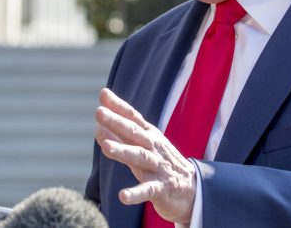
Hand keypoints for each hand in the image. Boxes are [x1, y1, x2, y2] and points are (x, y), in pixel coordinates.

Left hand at [95, 88, 195, 224]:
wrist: (193, 189)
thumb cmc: (162, 164)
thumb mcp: (143, 147)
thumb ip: (121, 136)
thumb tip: (98, 125)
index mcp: (150, 136)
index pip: (133, 118)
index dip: (118, 106)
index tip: (103, 94)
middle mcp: (154, 148)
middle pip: (134, 133)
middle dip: (116, 122)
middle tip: (98, 112)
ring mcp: (159, 167)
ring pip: (140, 157)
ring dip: (123, 151)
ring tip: (106, 147)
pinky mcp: (162, 189)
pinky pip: (148, 190)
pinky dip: (136, 193)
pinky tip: (123, 196)